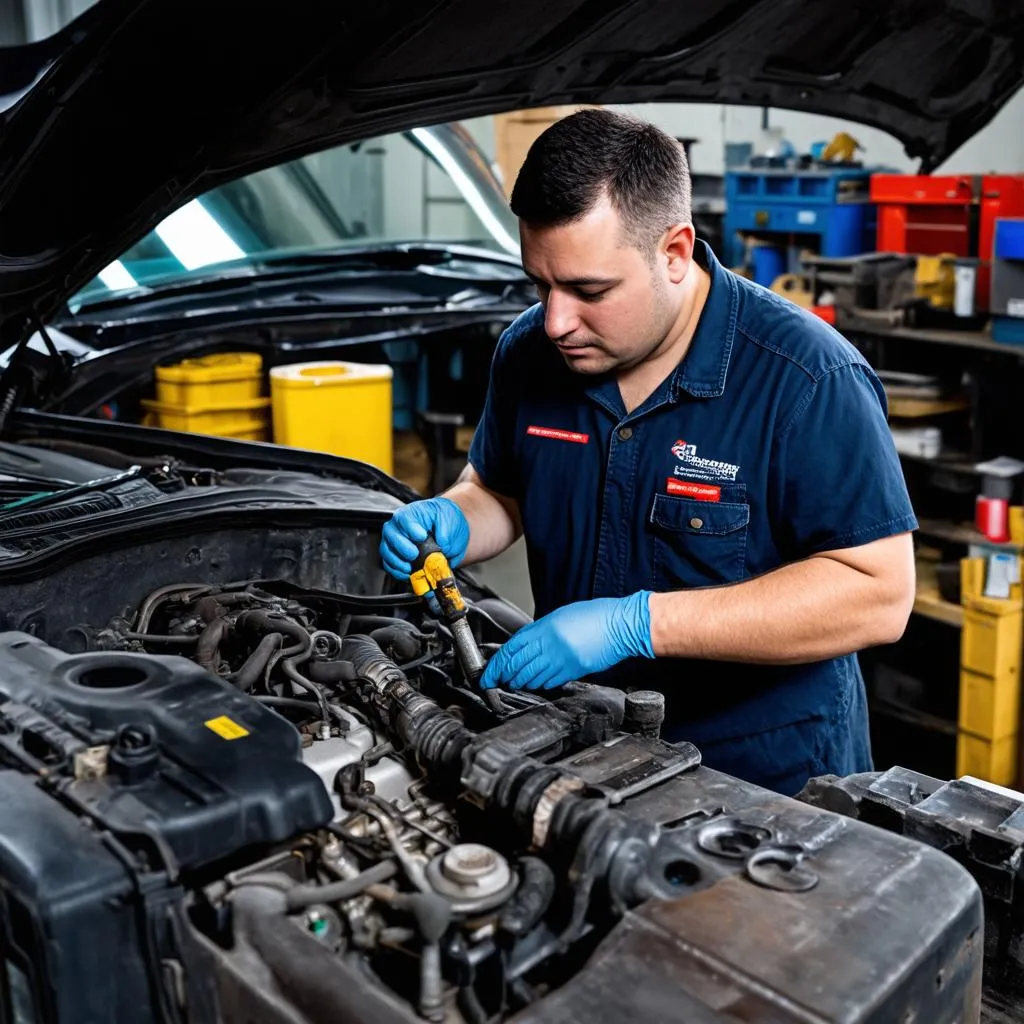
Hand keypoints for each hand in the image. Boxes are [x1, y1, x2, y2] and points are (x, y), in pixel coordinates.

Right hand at [380, 497, 469, 580]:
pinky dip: (397, 572)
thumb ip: (445, 531)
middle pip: (391, 536)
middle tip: (414, 554)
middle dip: (402, 548)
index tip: (422, 537)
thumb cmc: (444, 520)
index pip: (404, 519)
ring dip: (398, 563)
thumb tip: (442, 545)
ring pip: (387, 552)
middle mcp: (398, 527)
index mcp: (410, 514)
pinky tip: (409, 574)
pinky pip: (389, 565)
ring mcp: (393, 542)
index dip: (411, 529)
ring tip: (411, 568)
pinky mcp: (394, 556)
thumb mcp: (449, 519)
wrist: (447, 529)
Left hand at [480, 592, 653, 690]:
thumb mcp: (561, 616)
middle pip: (518, 666)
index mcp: (545, 628)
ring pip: (532, 677)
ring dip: (519, 682)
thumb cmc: (594, 616)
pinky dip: (539, 684)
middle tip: (495, 682)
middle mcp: (551, 645)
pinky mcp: (574, 671)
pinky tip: (535, 684)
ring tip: (512, 684)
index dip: (497, 664)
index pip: (512, 649)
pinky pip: (550, 681)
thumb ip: (540, 631)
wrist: (621, 625)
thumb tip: (525, 644)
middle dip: (504, 676)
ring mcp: (562, 660)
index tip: (489, 672)